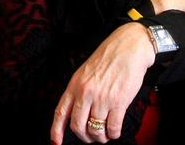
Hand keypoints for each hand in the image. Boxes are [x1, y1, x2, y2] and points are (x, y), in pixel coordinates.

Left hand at [51, 23, 154, 143]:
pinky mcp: (118, 102)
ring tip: (105, 134)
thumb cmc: (107, 59)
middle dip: (84, 137)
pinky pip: (113, 128)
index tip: (56, 142)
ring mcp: (102, 98)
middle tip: (90, 137)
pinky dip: (113, 134)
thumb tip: (75, 113)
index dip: (56, 130)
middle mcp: (86, 93)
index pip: (61, 112)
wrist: (128, 48)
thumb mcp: (84, 73)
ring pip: (95, 130)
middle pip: (77, 126)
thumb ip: (79, 91)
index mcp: (75, 85)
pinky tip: (114, 130)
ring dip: (100, 138)